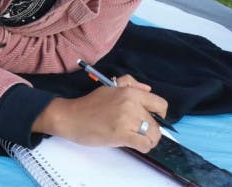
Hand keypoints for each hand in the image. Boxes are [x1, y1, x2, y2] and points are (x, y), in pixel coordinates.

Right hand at [32, 74, 166, 152]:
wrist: (70, 117)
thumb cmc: (89, 104)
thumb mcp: (109, 88)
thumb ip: (129, 84)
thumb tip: (148, 88)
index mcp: (129, 92)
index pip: (160, 104)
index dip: (158, 114)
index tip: (149, 118)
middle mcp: (131, 104)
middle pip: (157, 123)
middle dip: (151, 129)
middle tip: (137, 131)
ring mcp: (127, 119)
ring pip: (154, 135)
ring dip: (148, 140)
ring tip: (136, 139)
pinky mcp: (122, 134)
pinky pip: (145, 145)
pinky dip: (144, 147)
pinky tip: (134, 144)